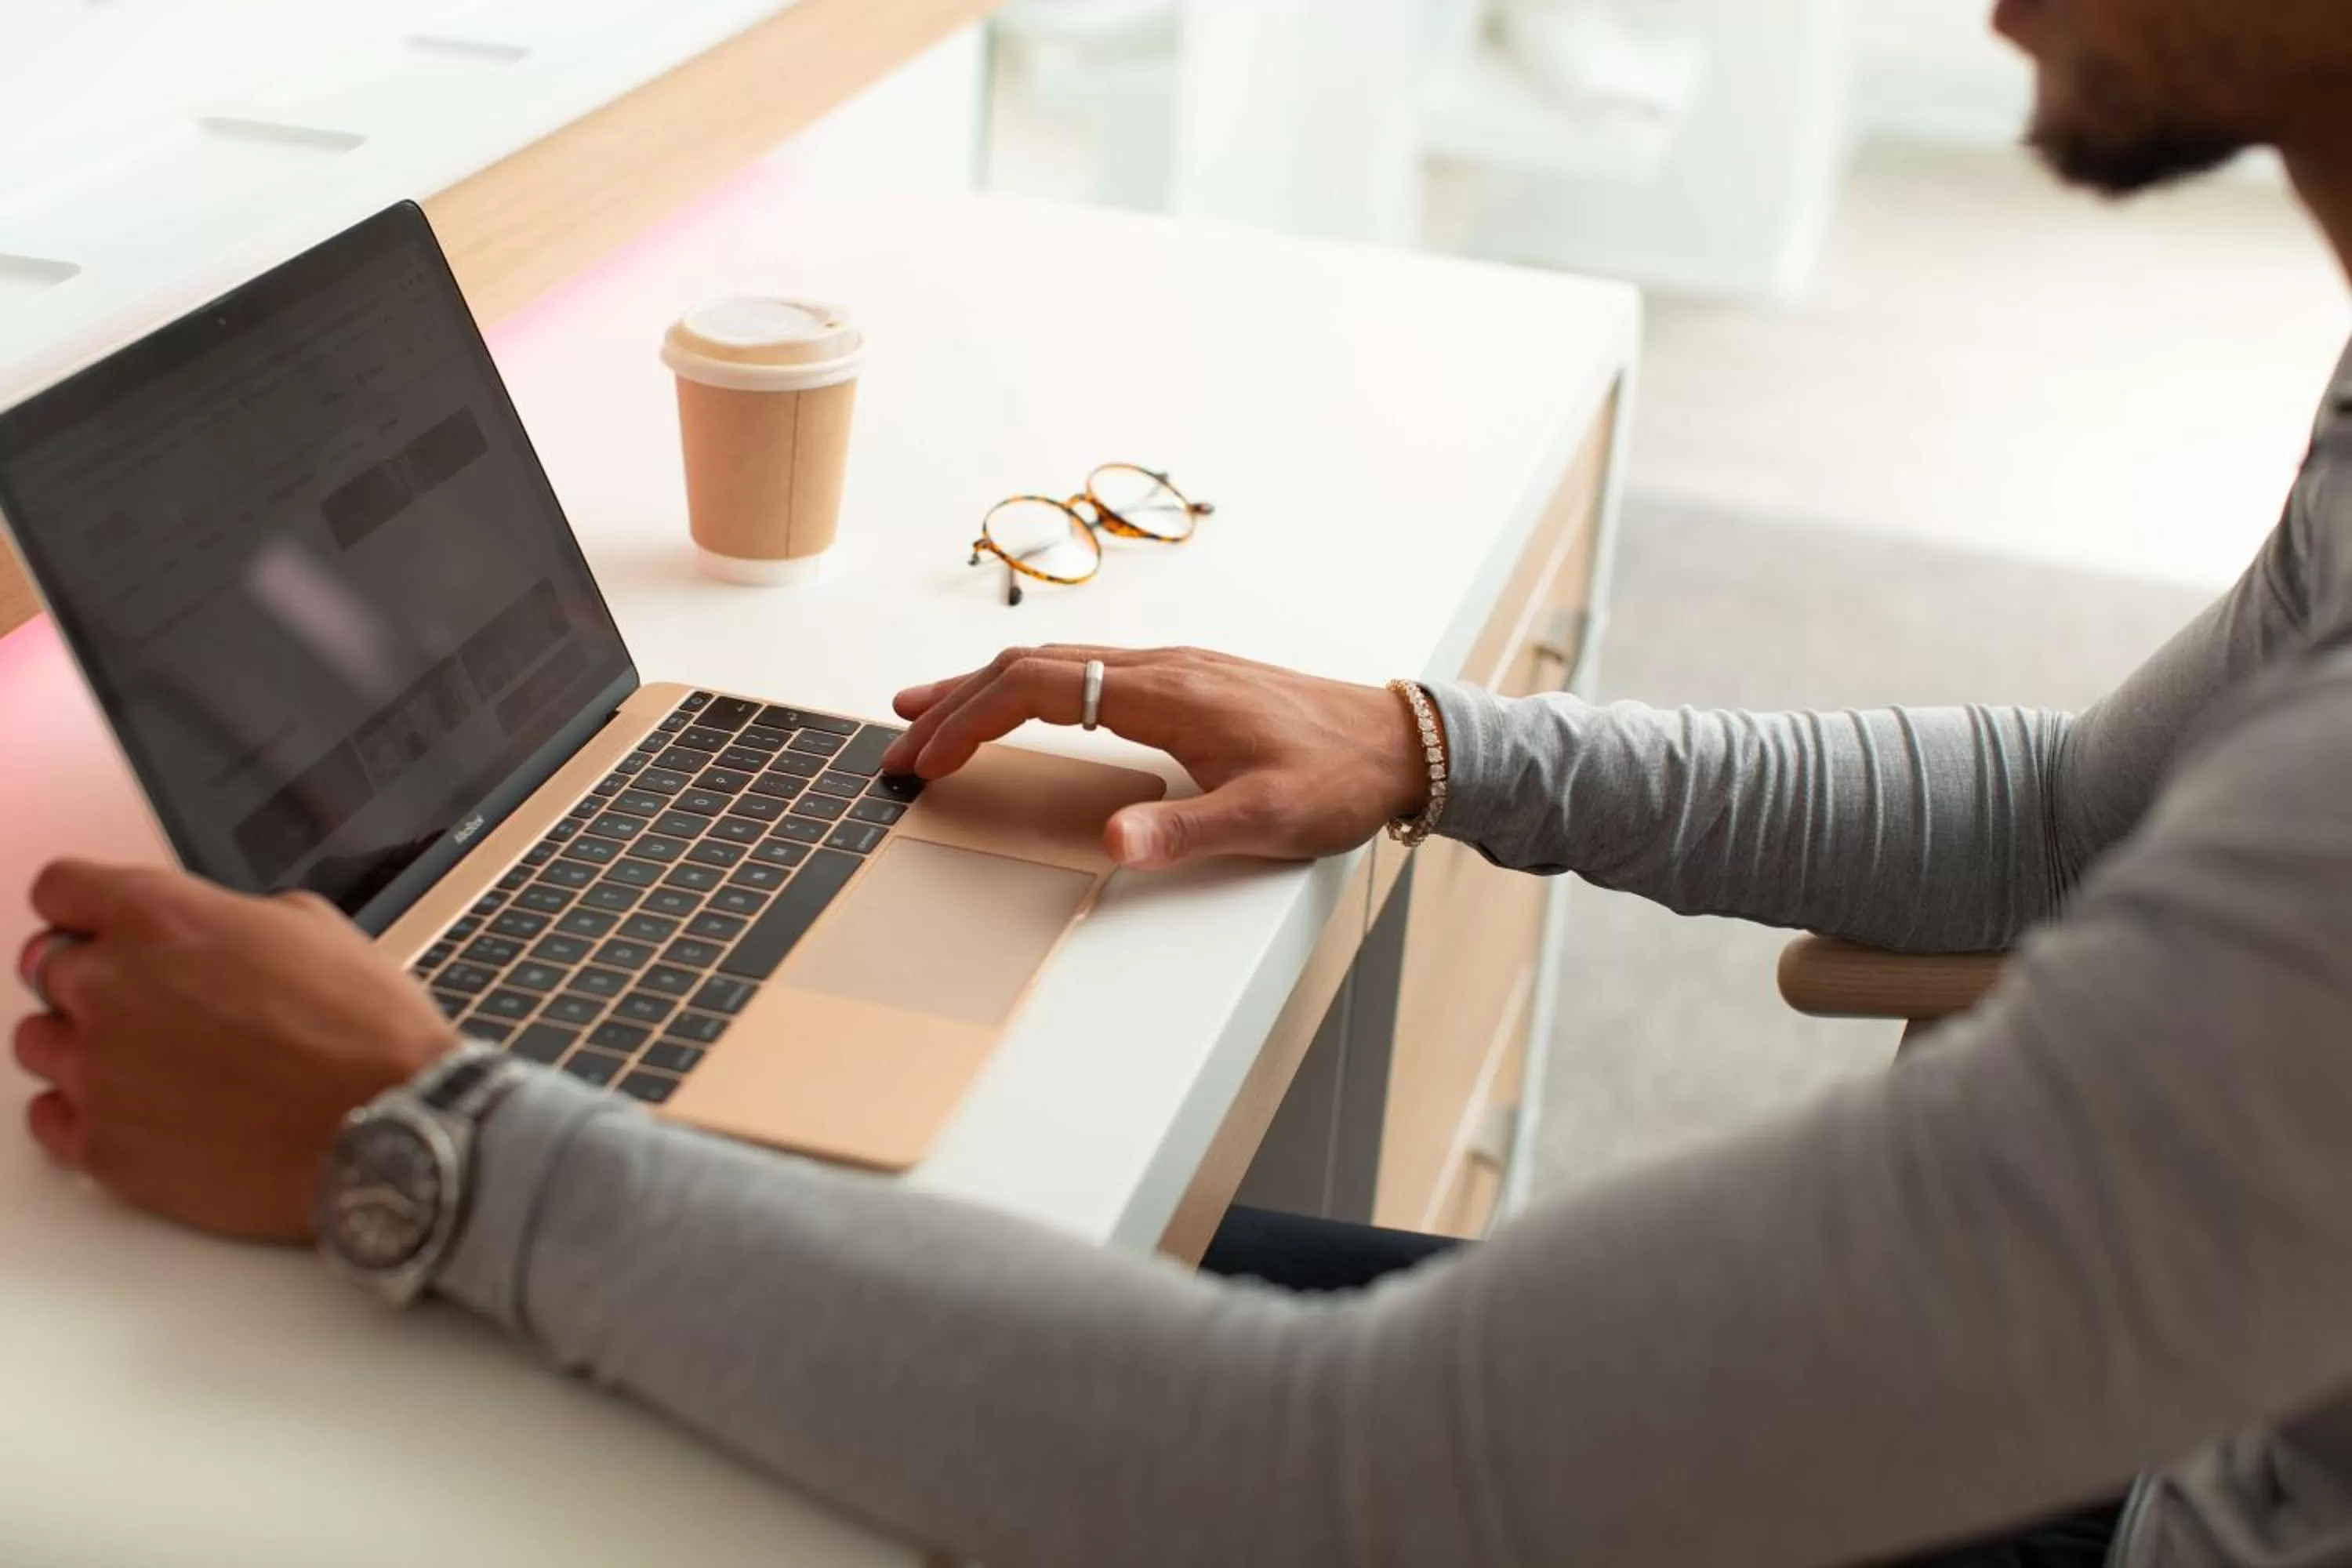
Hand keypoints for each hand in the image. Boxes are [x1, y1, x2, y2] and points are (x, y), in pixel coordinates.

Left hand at [12, 862, 457, 1243]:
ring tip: (155, 1065)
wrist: (392, 1126)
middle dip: (94, 980)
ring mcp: (97, 1071)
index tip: (99, 926)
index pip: (59, 888)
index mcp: (158, 916)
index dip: (85, 908)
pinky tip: (141, 1109)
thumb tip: (215, 935)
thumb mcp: (314, 927)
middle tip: (154, 1005)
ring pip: (39, 1044)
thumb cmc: (366, 1031)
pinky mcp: (102, 1147)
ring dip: (85, 1047)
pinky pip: (48, 1119)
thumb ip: (231, 921)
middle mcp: (109, 987)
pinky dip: (84, 1113)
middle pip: (44, 968)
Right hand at [883, 646, 1436, 868]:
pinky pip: (1086, 672)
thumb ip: (1186, 830)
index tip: (924, 760)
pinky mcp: (1187, 680)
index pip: (1038, 690)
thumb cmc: (1339, 778)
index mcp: (1166, 694)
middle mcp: (1160, 668)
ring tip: (930, 716)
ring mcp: (1172, 669)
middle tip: (898, 745)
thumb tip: (1113, 842)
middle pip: (1031, 667)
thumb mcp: (1267, 820)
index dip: (970, 721)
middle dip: (955, 703)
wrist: (1401, 742)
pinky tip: (1024, 710)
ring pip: (1056, 664)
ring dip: (987, 690)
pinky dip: (1032, 689)